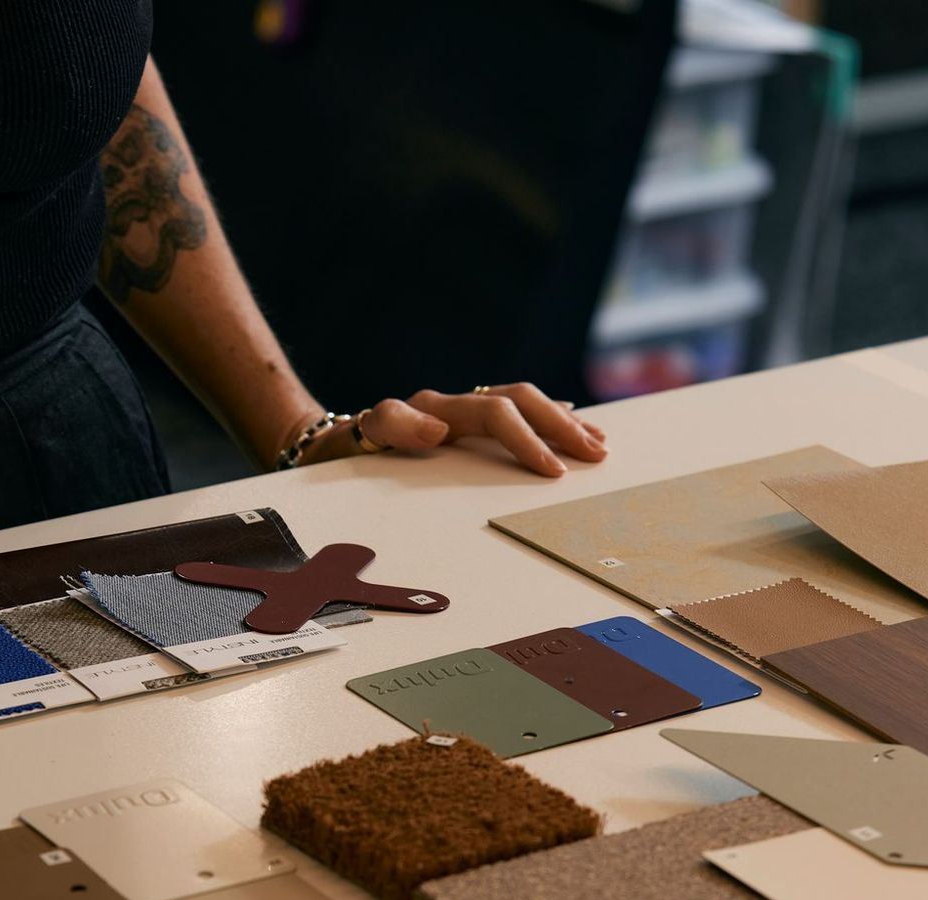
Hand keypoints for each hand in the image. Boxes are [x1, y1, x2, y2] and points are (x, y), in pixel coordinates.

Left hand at [290, 383, 607, 476]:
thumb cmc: (345, 450)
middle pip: (520, 400)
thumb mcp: (358, 439)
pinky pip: (517, 412)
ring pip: (525, 402)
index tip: (553, 471)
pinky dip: (549, 418)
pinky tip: (575, 426)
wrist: (331, 443)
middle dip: (559, 426)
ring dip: (563, 421)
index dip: (527, 439)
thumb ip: (391, 426)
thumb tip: (438, 427)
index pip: (496, 413)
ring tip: (597, 443)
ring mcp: (462, 409)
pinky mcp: (466, 419)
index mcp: (435, 408)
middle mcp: (453, 403)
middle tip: (592, 454)